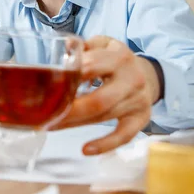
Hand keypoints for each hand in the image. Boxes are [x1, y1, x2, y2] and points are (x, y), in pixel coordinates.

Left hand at [51, 36, 161, 154]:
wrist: (147, 73)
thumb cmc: (116, 60)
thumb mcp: (103, 44)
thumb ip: (84, 46)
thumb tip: (66, 48)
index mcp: (119, 58)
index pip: (92, 68)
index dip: (70, 77)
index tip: (48, 86)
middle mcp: (131, 79)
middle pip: (99, 100)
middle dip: (71, 110)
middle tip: (46, 115)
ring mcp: (138, 100)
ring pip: (104, 116)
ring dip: (75, 124)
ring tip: (51, 126)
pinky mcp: (141, 118)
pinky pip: (124, 135)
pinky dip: (105, 144)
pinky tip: (86, 149)